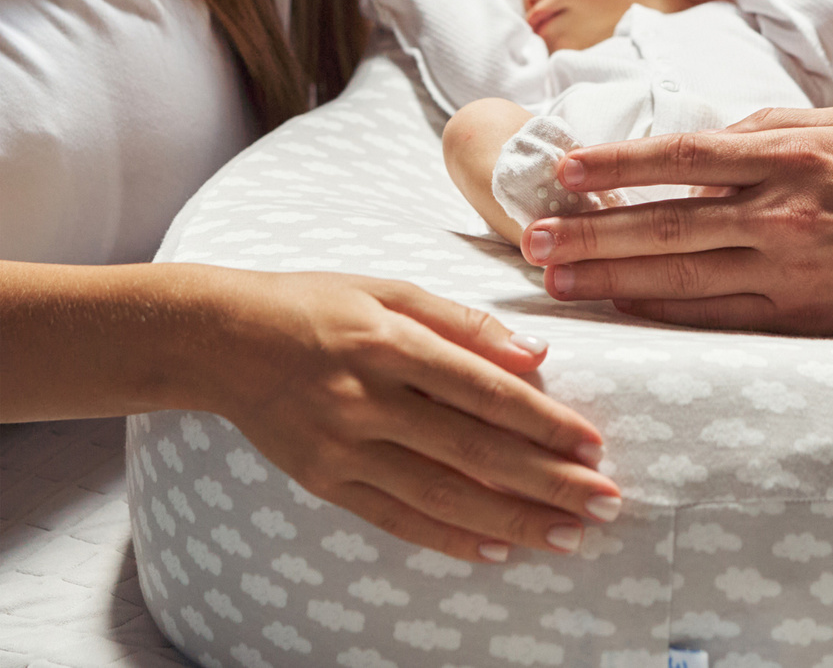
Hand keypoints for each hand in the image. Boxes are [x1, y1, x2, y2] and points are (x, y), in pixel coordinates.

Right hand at [197, 268, 619, 562]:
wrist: (220, 342)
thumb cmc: (318, 304)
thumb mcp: (392, 290)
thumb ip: (466, 323)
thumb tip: (536, 354)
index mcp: (391, 345)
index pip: (485, 391)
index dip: (543, 421)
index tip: (594, 445)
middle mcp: (368, 402)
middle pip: (473, 450)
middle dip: (546, 482)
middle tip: (604, 504)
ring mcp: (342, 449)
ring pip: (440, 495)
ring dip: (510, 520)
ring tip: (566, 535)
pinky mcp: (324, 482)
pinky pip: (394, 519)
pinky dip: (446, 538)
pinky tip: (494, 550)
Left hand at [522, 108, 832, 333]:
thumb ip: (774, 126)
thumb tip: (710, 138)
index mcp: (792, 156)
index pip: (683, 157)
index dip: (616, 165)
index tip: (562, 171)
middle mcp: (782, 214)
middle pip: (665, 225)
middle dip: (590, 232)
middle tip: (530, 240)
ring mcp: (789, 272)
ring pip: (679, 277)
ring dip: (610, 278)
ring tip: (555, 280)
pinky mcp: (801, 318)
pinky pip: (717, 317)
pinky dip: (664, 314)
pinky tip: (624, 310)